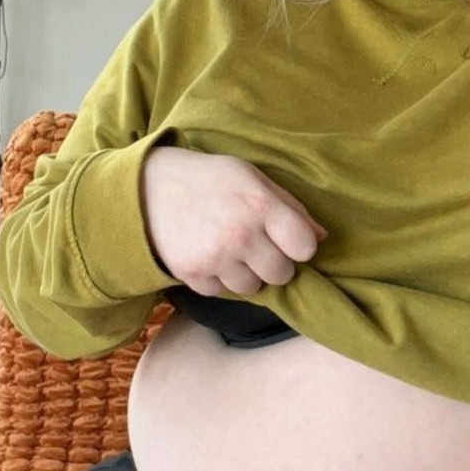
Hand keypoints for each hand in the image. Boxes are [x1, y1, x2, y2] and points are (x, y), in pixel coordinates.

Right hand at [140, 148, 326, 296]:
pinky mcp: (193, 275)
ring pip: (253, 288)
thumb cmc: (211, 180)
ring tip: (231, 248)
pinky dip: (219, 278)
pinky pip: (222, 292)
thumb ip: (290, 208)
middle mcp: (240, 235)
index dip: (300, 244)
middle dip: (275, 263)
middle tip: (258, 245)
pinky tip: (210, 254)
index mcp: (260, 205)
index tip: (288, 238)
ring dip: (247, 273)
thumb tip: (321, 238)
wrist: (149, 189)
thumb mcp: (253, 178)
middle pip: (281, 274)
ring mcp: (215, 258)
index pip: (305, 247)